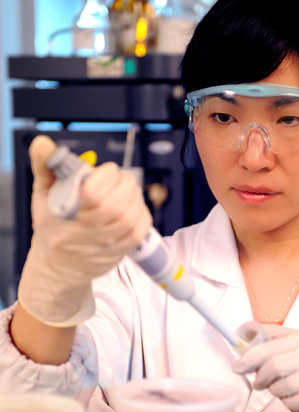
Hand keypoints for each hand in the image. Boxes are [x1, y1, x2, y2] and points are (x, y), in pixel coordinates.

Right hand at [17, 136, 151, 325]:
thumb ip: (45, 167)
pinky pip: (139, 232)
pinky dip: (142, 214)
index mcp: (65, 215)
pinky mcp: (119, 252)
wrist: (58, 267)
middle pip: (116, 204)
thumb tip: (43, 144)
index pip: (93, 193)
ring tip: (127, 189)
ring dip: (135, 196)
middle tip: (120, 178)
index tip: (104, 171)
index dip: (105, 175)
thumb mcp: (42, 196)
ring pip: (130, 217)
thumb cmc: (52, 228)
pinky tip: (134, 206)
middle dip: (124, 183)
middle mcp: (86, 233)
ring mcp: (104, 245)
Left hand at [233, 324, 298, 411]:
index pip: (273, 341)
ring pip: (284, 385)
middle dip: (260, 377)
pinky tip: (298, 405)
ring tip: (281, 394)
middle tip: (257, 383)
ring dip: (277, 393)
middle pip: (275, 364)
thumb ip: (284, 338)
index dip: (250, 355)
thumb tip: (246, 331)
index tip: (238, 365)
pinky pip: (298, 402)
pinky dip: (292, 406)